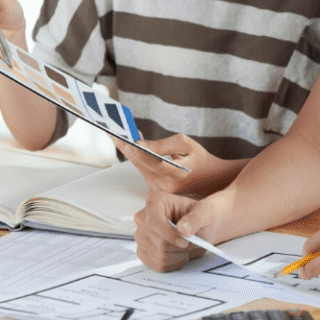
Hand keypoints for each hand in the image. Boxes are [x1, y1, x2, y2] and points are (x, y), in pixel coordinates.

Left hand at [113, 133, 246, 195]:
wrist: (209, 179)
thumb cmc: (198, 158)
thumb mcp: (185, 144)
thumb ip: (162, 144)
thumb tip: (140, 143)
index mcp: (175, 176)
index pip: (151, 162)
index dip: (136, 149)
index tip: (123, 138)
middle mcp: (164, 186)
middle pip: (139, 163)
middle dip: (125, 145)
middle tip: (111, 129)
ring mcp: (158, 190)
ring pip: (138, 166)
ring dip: (128, 149)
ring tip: (116, 132)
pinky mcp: (154, 189)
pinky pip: (141, 169)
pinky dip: (136, 155)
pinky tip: (128, 142)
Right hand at [134, 189, 235, 271]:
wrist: (196, 226)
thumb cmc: (198, 216)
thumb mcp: (204, 212)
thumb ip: (195, 218)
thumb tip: (183, 229)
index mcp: (155, 201)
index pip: (154, 220)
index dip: (169, 234)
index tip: (185, 243)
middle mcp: (143, 218)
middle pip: (159, 242)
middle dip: (180, 247)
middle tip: (193, 243)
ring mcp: (140, 236)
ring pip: (160, 255)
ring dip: (179, 256)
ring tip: (187, 247)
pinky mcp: (143, 251)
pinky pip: (157, 264)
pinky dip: (173, 263)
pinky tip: (180, 254)